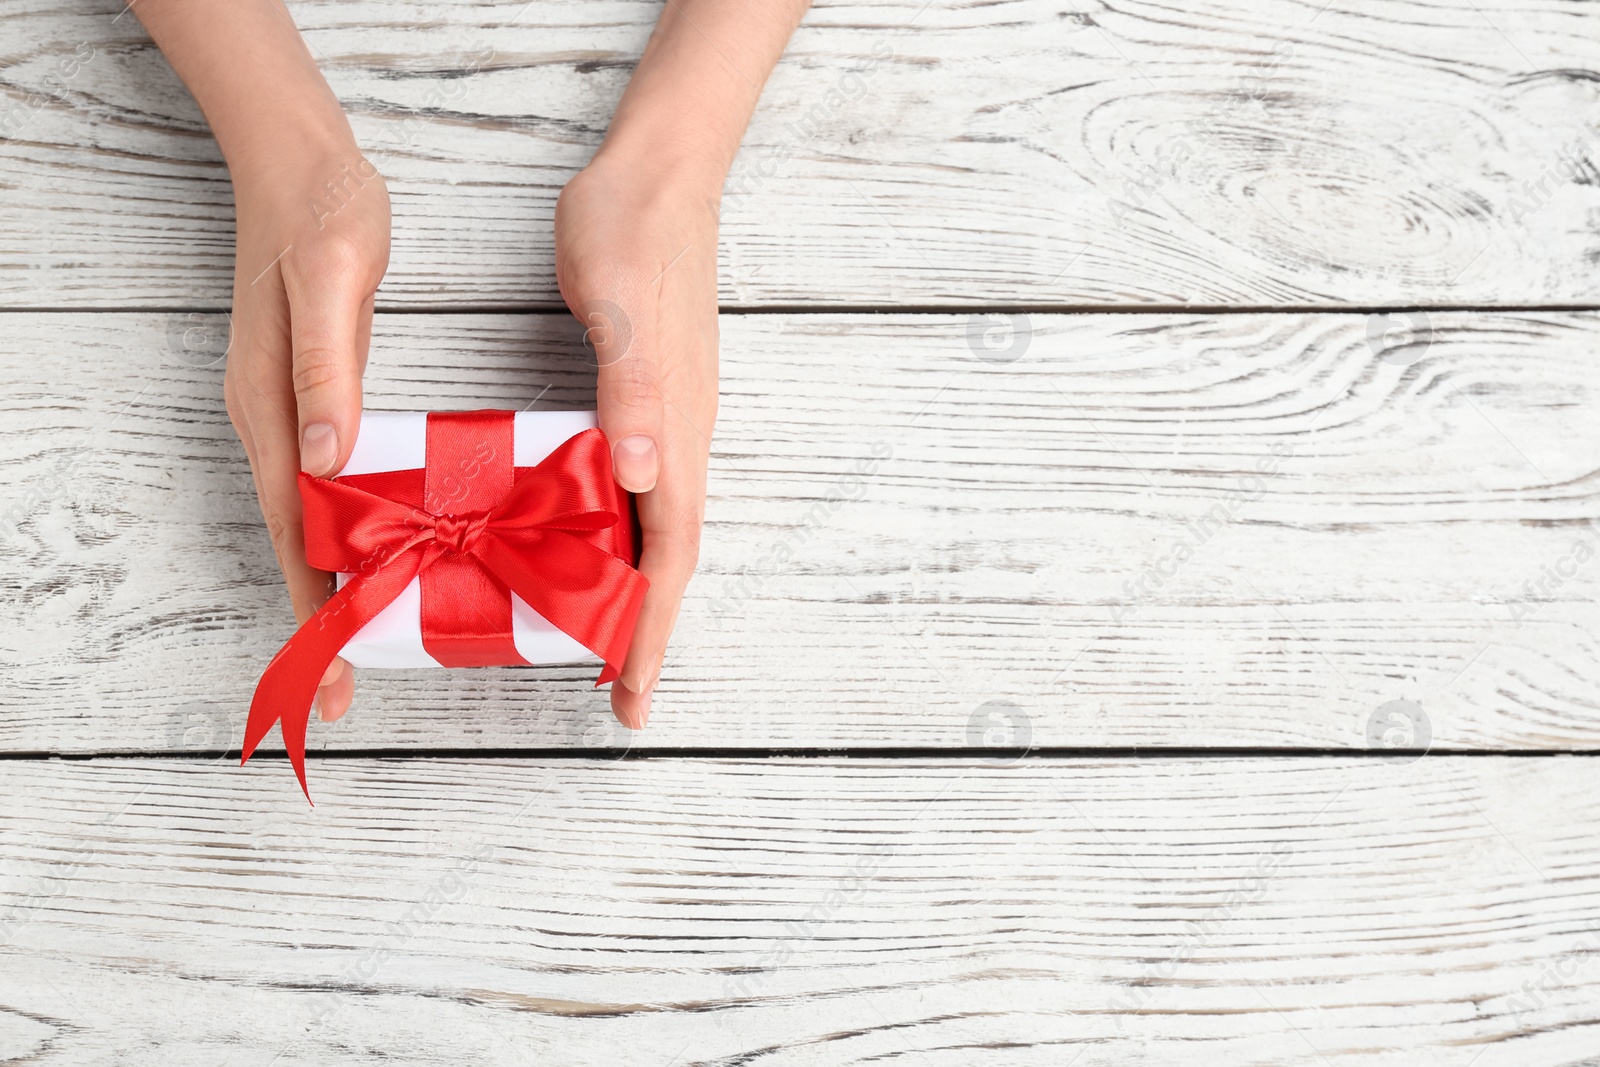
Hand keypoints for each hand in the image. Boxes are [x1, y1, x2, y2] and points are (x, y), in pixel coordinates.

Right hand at [223, 144, 390, 723]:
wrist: (299, 161)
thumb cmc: (322, 216)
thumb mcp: (332, 284)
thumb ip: (324, 374)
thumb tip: (325, 463)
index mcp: (273, 406)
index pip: (294, 530)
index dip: (314, 605)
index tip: (329, 670)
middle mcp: (270, 419)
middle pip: (295, 540)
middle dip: (319, 617)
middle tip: (337, 689)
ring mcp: (284, 409)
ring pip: (307, 517)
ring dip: (332, 581)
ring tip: (360, 642)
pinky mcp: (307, 393)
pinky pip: (323, 482)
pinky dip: (344, 528)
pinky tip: (377, 548)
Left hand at [555, 155, 720, 727]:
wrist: (658, 174)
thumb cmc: (633, 235)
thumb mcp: (621, 309)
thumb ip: (637, 393)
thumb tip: (648, 478)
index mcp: (678, 431)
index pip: (669, 555)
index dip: (650, 629)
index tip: (632, 694)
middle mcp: (680, 438)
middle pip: (666, 559)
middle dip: (643, 632)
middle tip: (617, 696)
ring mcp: (668, 421)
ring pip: (654, 529)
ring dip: (629, 592)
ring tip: (597, 642)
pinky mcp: (647, 399)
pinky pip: (636, 491)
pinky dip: (615, 537)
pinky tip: (583, 543)